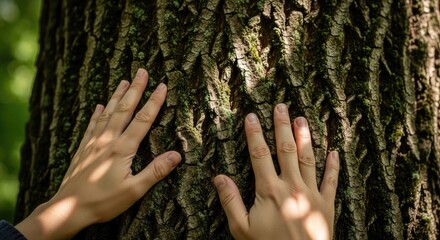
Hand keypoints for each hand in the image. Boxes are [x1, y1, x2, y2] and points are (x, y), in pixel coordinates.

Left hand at [16, 68, 180, 239]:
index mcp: (123, 149)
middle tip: (142, 71)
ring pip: (108, 113)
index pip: (143, 120)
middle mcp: (108, 140)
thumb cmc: (103, 202)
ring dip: (117, 96)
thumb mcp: (134, 190)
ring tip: (124, 80)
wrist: (69, 208)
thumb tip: (176, 155)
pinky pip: (92, 125)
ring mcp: (94, 143)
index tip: (162, 86)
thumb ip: (155, 171)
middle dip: (135, 89)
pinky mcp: (84, 148)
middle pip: (125, 109)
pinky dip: (98, 113)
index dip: (154, 101)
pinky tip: (100, 105)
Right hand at [214, 104, 339, 239]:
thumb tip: (219, 177)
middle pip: (286, 149)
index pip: (260, 154)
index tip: (251, 117)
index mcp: (269, 190)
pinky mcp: (326, 206)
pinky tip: (334, 152)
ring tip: (302, 119)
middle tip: (281, 106)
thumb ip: (231, 201)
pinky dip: (333, 166)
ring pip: (308, 159)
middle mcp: (292, 186)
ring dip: (305, 138)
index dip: (254, 133)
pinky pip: (331, 181)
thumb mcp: (241, 229)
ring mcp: (311, 194)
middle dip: (282, 126)